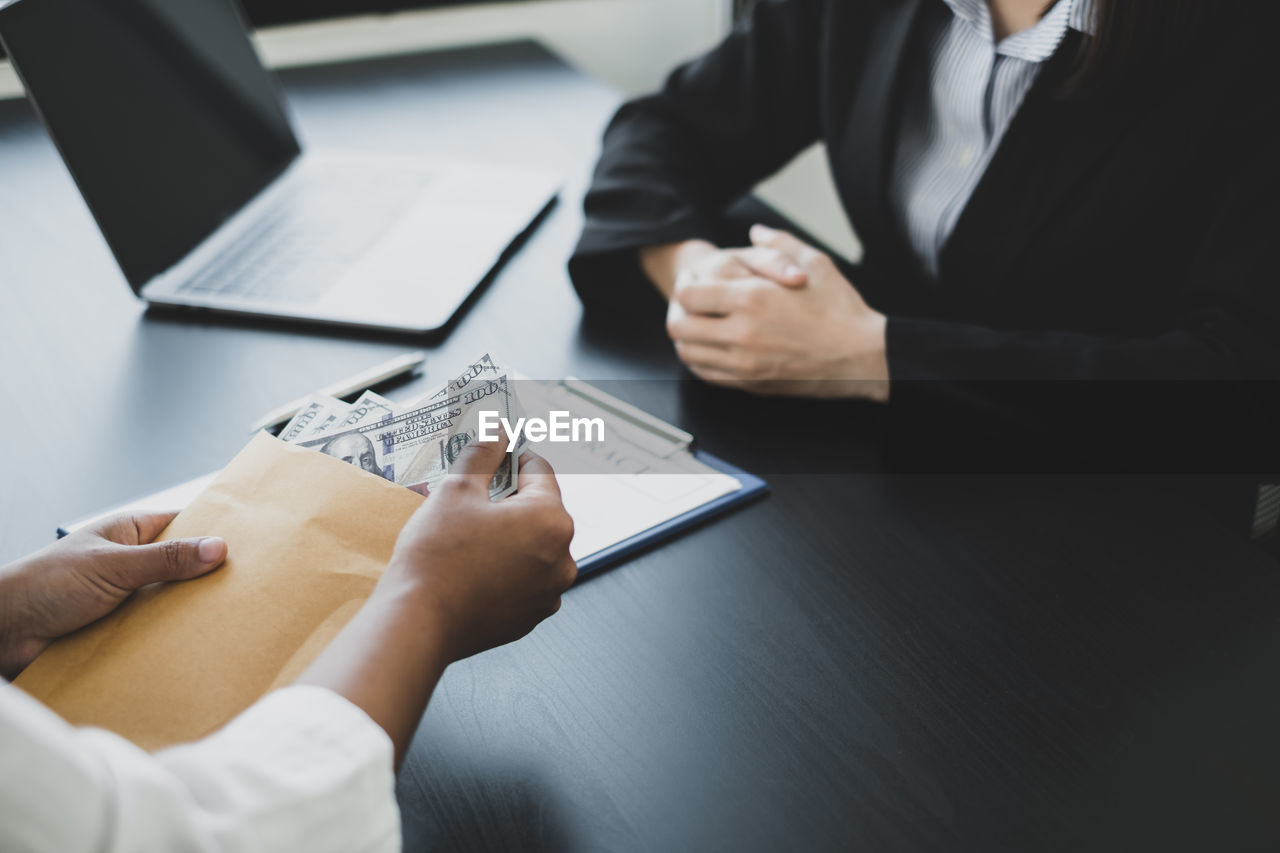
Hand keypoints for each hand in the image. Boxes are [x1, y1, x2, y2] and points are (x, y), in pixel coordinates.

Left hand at [0, 513, 226, 678]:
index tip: (250, 546)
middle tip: (241, 592)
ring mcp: (127, 597)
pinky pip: (155, 634)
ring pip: (171, 604)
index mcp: (131, 534)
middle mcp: (132, 564)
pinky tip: (187, 648)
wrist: (2, 632)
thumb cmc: (42, 584)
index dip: (215, 534)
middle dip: (206, 581)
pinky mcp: (120, 630)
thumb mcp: (112, 566)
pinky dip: (167, 641)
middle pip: (184, 569)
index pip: (185, 526)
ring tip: (220, 623)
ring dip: (185, 616)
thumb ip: (165, 560)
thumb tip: (216, 548)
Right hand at [376, 440, 576, 663]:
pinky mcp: (531, 617)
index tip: (492, 457)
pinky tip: (472, 568)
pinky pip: (524, 579)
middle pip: (540, 510)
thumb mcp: (455, 490)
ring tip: (467, 537)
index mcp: (552, 520)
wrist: (418, 622)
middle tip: (470, 500)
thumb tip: (497, 432)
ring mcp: (549, 592)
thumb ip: (483, 455)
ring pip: (532, 546)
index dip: (511, 458)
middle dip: (508, 500)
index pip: (539, 470)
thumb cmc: (437, 557)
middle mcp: (562, 558)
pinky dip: (505, 569)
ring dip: (508, 536)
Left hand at [664, 224, 889, 400]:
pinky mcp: (751, 384)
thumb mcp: (815, 263)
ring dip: (688, 341)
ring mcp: (744, 363)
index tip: (695, 285)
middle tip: (691, 310)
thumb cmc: (841, 310)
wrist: (863, 357)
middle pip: (680, 327)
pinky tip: (714, 352)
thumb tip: (756, 231)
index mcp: (753, 298)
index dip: (686, 288)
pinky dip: (702, 363)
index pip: (689, 295)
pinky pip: (708, 376)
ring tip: (701, 330)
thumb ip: (779, 244)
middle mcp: (742, 333)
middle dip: (680, 315)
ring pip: (689, 355)